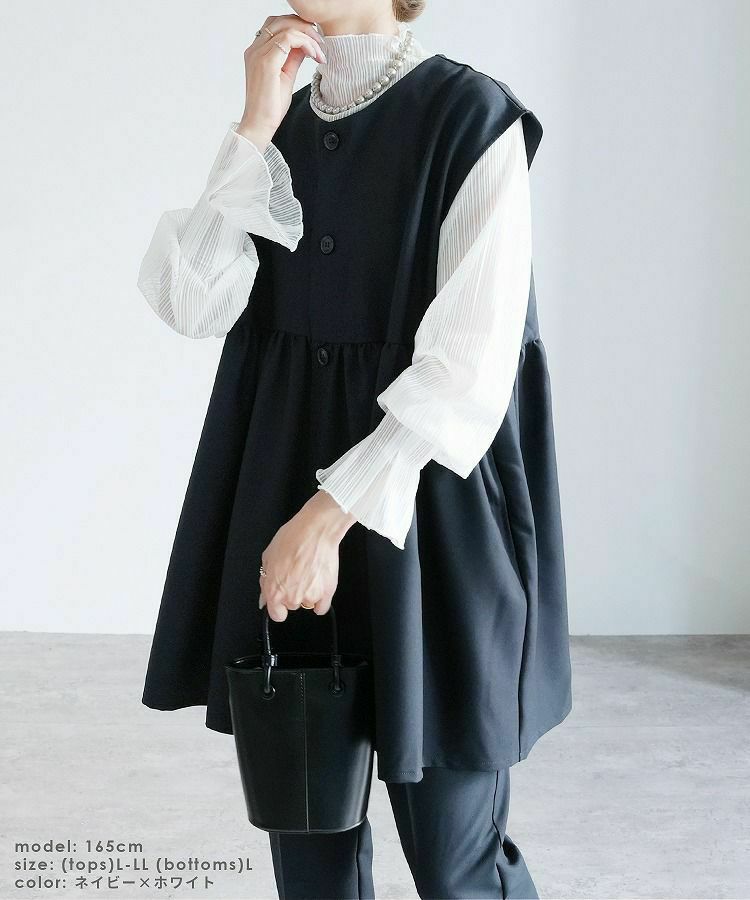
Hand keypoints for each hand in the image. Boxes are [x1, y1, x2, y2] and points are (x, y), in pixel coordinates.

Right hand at [237, 13, 326, 151]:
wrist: (259, 125)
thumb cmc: (270, 107)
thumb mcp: (286, 76)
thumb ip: (293, 58)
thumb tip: (305, 45)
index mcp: (257, 52)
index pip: (276, 25)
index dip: (298, 28)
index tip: (315, 42)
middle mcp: (255, 49)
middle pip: (280, 20)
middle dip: (304, 26)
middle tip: (320, 42)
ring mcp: (258, 54)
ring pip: (286, 27)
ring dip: (308, 35)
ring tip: (319, 52)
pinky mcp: (266, 62)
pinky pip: (289, 39)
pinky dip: (306, 43)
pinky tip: (314, 55)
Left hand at [259, 490, 356, 621]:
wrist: (315, 531)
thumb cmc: (292, 539)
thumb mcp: (268, 557)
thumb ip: (265, 580)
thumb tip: (265, 597)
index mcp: (274, 591)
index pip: (276, 614)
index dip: (278, 606)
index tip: (281, 601)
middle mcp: (292, 597)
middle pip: (292, 606)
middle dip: (293, 593)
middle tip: (296, 574)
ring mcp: (310, 596)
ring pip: (307, 603)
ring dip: (308, 593)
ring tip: (309, 573)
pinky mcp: (327, 592)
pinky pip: (322, 607)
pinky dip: (321, 599)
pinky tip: (319, 585)